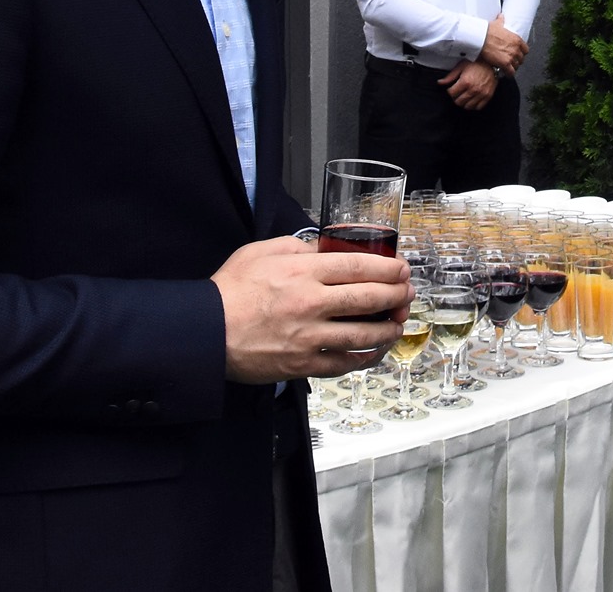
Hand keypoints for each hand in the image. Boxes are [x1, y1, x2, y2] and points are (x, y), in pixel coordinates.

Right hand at [211, 237, 411, 382]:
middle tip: (407, 292)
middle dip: (396, 294)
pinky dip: (364, 357)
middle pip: (368, 298)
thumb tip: (326, 249)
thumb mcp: (262, 252)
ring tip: (398, 322)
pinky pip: (343, 363)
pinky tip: (374, 351)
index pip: (359, 267)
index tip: (401, 269)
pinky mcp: (302, 365)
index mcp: (303, 273)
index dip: (388, 268)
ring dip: (388, 328)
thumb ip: (299, 248)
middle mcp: (311, 305)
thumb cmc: (230, 291)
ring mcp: (308, 338)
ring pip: (363, 334)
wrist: (205, 332)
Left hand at [439, 58, 498, 109]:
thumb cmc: (477, 63)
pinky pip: (478, 107)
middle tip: (457, 93)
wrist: (492, 63)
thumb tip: (440, 82)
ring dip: (464, 103)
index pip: (451, 94)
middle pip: (458, 102)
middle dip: (456, 98)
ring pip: (468, 106)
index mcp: (465, 82)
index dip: (450, 91)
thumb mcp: (461, 66)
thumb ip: (450, 76)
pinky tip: (472, 99)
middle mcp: (473, 90)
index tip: (452, 89)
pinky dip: (474, 105)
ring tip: (464, 96)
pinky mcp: (488, 96)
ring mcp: (481, 94)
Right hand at [478, 14, 527, 72]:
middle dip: (517, 60)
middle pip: (521, 59)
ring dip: (512, 67)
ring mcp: (511, 57)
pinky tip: (505, 73)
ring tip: (507, 68)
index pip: (525, 50)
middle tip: (511, 61)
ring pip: (517, 66)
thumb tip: (501, 17)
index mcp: (517, 39)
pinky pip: (511, 72)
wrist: (481, 38)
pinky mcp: (505, 64)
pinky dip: (508, 73)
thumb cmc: (488, 31)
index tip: (518, 54)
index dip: (521, 53)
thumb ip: (501, 21)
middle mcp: (516, 49)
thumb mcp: (497, 24)